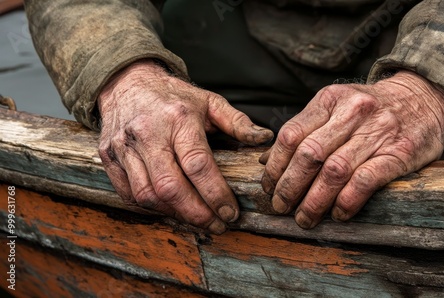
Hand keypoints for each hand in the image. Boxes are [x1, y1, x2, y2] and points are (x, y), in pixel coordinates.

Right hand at [98, 60, 272, 233]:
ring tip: (197, 219)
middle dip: (197, 214)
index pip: (198, 165)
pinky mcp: (108, 157)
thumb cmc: (172, 95)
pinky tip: (171, 209)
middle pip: (171, 187)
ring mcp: (124, 147)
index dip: (216, 194)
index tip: (231, 213)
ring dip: (174, 214)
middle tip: (217, 225)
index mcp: (178, 118)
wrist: (126, 82)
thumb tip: (264, 138)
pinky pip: (127, 193)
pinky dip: (150, 207)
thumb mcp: (208, 101)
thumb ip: (237, 122)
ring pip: (147, 195)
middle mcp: (148, 133)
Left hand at [260, 70, 443, 228]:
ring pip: (334, 171)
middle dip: (289, 187)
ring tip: (305, 218)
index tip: (269, 187)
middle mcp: (352, 112)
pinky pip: (365, 181)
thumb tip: (268, 160)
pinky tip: (338, 214)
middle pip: (309, 155)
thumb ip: (304, 130)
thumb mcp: (336, 106)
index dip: (275, 166)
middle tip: (281, 207)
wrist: (425, 96)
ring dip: (314, 201)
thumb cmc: (372, 108)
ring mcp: (377, 131)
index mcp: (330, 99)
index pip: (291, 135)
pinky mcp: (400, 152)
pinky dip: (347, 201)